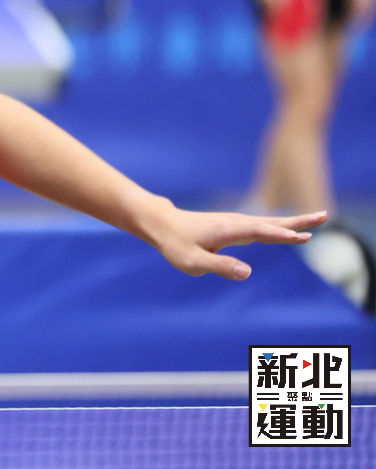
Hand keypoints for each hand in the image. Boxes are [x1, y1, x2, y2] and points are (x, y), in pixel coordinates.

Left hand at [149, 206, 326, 280]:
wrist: (163, 223)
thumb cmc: (176, 245)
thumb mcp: (192, 262)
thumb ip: (220, 266)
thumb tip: (247, 273)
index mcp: (227, 230)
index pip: (260, 232)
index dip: (280, 235)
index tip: (302, 237)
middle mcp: (235, 222)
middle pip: (272, 222)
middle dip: (298, 221)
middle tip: (325, 216)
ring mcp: (236, 222)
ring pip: (269, 222)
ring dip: (294, 222)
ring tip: (317, 221)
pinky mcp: (234, 225)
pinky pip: (262, 225)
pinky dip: (279, 226)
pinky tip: (289, 229)